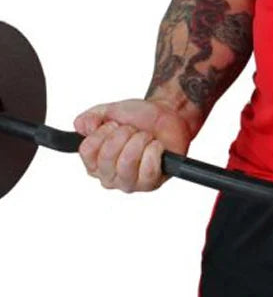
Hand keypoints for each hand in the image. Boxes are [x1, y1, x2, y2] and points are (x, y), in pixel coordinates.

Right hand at [73, 99, 192, 192]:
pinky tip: (156, 146)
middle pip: (107, 157)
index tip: (113, 124)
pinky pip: (148, 170)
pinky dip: (154, 151)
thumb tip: (81, 126)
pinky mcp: (150, 183)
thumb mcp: (109, 112)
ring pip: (127, 163)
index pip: (87, 151)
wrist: (167, 116)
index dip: (102, 132)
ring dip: (139, 142)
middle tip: (132, 129)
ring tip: (145, 136)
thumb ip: (89, 118)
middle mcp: (108, 176)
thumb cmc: (139, 119)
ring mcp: (129, 182)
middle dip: (123, 135)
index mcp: (94, 161)